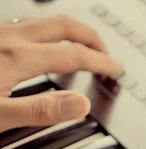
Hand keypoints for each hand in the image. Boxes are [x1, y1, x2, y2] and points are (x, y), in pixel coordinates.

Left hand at [0, 15, 123, 132]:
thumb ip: (41, 110)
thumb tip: (81, 104)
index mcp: (16, 58)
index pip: (72, 55)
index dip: (100, 62)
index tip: (116, 68)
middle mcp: (8, 38)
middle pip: (63, 27)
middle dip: (91, 38)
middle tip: (105, 52)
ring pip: (44, 21)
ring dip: (70, 32)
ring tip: (82, 45)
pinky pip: (24, 24)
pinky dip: (46, 32)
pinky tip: (42, 44)